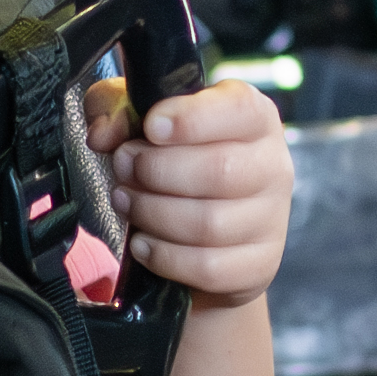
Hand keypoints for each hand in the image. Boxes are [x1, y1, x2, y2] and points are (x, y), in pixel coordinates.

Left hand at [111, 79, 293, 309]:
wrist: (205, 229)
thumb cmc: (178, 162)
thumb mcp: (145, 123)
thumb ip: (118, 111)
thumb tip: (103, 135)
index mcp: (255, 118)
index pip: (238, 109)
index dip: (191, 118)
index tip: (151, 126)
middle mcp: (273, 166)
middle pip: (219, 170)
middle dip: (156, 170)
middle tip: (123, 166)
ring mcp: (272, 219)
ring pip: (208, 223)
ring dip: (152, 213)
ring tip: (127, 202)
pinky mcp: (260, 264)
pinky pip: (207, 266)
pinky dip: (164, 256)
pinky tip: (143, 242)